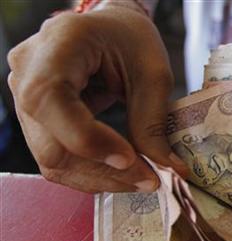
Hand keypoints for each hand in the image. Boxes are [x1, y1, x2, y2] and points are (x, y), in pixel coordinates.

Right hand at [7, 4, 187, 192]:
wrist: (109, 31)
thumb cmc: (131, 39)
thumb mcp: (152, 73)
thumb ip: (153, 121)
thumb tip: (168, 170)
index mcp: (57, 46)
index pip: (52, 101)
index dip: (89, 139)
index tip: (132, 160)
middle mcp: (28, 74)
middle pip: (51, 144)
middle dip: (104, 171)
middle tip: (149, 180)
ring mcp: (25, 99)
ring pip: (53, 160)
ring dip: (100, 178)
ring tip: (140, 179)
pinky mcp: (38, 119)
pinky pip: (57, 157)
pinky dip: (91, 172)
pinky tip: (121, 172)